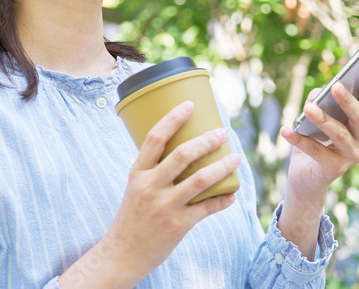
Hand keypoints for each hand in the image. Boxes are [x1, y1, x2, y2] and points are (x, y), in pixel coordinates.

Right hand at [102, 101, 240, 284]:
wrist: (123, 253)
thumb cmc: (132, 215)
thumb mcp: (136, 186)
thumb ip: (155, 169)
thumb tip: (186, 150)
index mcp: (138, 173)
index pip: (155, 138)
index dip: (173, 118)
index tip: (190, 105)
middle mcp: (150, 186)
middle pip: (183, 154)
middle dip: (207, 140)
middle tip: (222, 133)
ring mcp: (165, 206)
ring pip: (200, 180)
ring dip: (222, 166)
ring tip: (235, 157)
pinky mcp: (178, 225)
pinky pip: (207, 208)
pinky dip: (222, 199)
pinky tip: (232, 194)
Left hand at [279, 70, 358, 202]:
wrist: (305, 176)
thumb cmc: (314, 139)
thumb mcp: (315, 117)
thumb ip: (319, 102)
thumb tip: (317, 95)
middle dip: (348, 101)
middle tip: (335, 85)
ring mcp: (351, 156)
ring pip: (340, 134)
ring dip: (323, 119)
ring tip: (308, 107)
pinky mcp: (334, 169)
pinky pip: (316, 151)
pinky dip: (299, 139)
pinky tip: (285, 130)